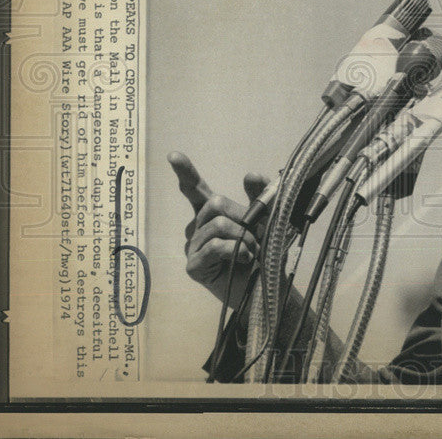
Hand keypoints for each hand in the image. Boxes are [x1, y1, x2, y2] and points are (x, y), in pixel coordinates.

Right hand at [169, 151, 267, 307]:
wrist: (269, 286)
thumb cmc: (265, 253)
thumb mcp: (268, 219)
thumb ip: (260, 196)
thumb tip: (249, 174)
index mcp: (212, 214)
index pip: (195, 190)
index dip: (185, 172)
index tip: (173, 156)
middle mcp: (198, 229)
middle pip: (214, 203)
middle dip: (241, 216)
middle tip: (255, 237)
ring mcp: (193, 248)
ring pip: (218, 225)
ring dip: (244, 237)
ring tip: (252, 252)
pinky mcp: (194, 266)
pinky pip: (215, 246)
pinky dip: (236, 250)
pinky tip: (245, 260)